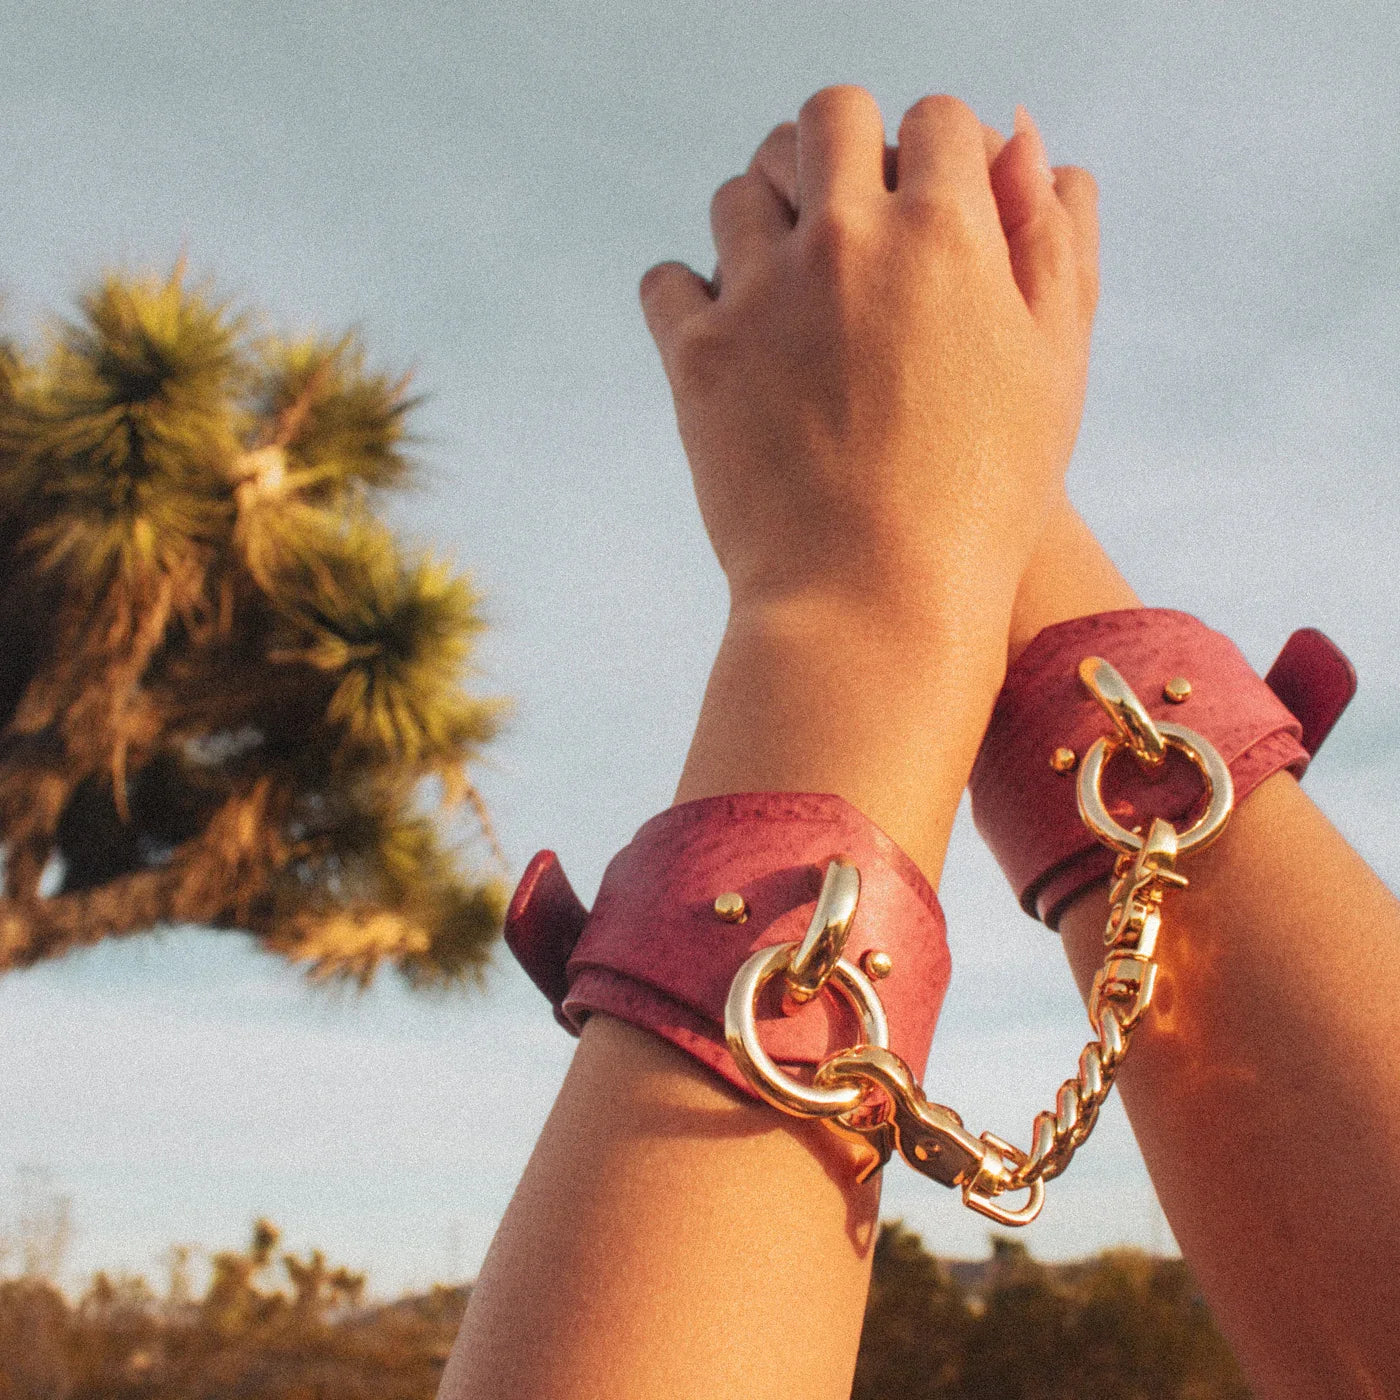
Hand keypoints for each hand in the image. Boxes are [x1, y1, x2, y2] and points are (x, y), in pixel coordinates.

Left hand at [641, 89, 1099, 628]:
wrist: (874, 602)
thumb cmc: (984, 498)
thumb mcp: (1053, 370)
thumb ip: (1049, 243)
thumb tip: (1023, 137)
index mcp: (945, 233)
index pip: (934, 119)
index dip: (937, 153)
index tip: (929, 201)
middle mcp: (845, 240)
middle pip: (827, 117)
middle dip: (844, 147)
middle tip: (851, 212)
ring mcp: (759, 294)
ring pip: (739, 190)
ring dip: (766, 218)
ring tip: (791, 285)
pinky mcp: (694, 356)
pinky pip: (668, 279)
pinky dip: (692, 295)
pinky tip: (730, 334)